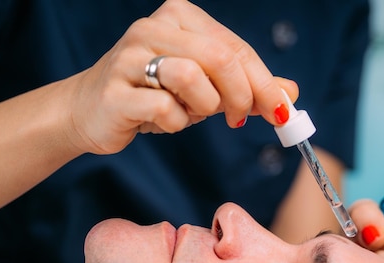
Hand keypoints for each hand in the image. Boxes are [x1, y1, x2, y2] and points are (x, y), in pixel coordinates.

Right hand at [68, 0, 297, 154]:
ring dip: (203, 107)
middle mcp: (154, 28)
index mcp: (180, 17)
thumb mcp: (207, 86)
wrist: (93, 109)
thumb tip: (290, 92)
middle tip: (238, 119)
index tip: (281, 112)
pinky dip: (175, 123)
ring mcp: (130, 56)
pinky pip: (165, 109)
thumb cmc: (156, 93)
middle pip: (220, 59)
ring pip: (193, 79)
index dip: (264, 83)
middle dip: (241, 96)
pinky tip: (165, 120)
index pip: (236, 48)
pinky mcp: (116, 90)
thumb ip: (247, 87)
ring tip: (191, 113)